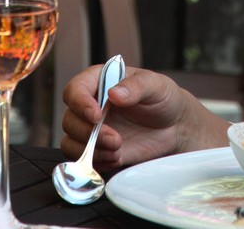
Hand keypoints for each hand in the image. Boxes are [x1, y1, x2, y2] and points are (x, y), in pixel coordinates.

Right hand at [59, 64, 224, 172]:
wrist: (175, 127)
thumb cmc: (164, 98)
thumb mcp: (155, 85)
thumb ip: (136, 87)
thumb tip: (113, 94)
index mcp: (99, 82)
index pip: (74, 90)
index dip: (80, 103)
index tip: (96, 115)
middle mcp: (90, 105)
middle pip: (69, 120)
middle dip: (89, 133)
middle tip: (116, 139)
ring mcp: (91, 129)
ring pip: (70, 142)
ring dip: (92, 150)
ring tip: (118, 151)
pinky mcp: (97, 150)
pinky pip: (83, 160)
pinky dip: (97, 162)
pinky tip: (118, 158)